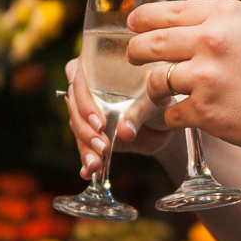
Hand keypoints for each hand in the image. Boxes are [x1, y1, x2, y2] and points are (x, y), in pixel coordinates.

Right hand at [64, 59, 174, 179]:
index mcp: (101, 69)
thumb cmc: (161, 100)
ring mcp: (89, 113)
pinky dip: (86, 160)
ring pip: (78, 128)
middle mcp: (90, 89)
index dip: (84, 100)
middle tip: (101, 145)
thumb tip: (124, 131)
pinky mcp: (93, 134)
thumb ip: (139, 112)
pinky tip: (87, 172)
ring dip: (85, 147)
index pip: (79, 78)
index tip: (99, 121)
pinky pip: (84, 146)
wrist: (166, 124)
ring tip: (96, 163)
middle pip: (74, 106)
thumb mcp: (154, 101)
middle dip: (85, 129)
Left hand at [126, 0, 240, 151]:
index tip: (132, 23)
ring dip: (154, 89)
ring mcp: (205, 77)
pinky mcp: (205, 111)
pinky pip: (171, 114)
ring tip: (161, 92)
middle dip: (135, 51)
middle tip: (133, 57)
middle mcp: (210, 40)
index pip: (166, 11)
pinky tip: (187, 116)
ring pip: (154, 81)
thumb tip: (182, 28)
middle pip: (150, 44)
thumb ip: (218, 24)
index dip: (142, 18)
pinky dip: (175, 117)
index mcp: (223, 14)